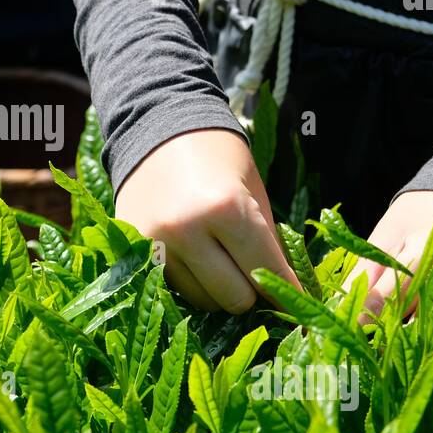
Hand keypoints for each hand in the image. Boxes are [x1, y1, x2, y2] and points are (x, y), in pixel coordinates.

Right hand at [116, 128, 299, 312]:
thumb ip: (269, 244)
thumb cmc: (217, 156)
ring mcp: (155, 244)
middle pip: (234, 298)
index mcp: (225, 208)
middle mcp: (186, 230)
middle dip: (251, 290)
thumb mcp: (254, 192)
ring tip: (218, 255)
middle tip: (252, 269)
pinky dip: (192, 279)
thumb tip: (285, 293)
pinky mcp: (134, 250)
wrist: (158, 127)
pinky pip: (175, 288)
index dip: (287, 291)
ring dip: (219, 287)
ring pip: (204, 300)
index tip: (297, 305)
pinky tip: (194, 253)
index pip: (266, 269)